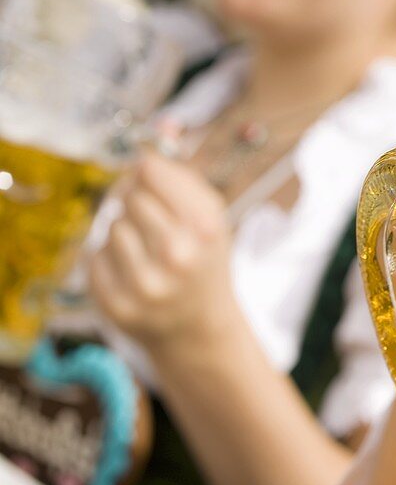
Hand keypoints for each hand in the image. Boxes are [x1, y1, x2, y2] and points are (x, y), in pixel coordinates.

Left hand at [89, 151, 237, 360]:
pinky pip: (95, 256)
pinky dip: (110, 260)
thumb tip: (141, 154)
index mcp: (206, 229)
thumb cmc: (204, 262)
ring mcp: (145, 284)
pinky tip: (133, 274)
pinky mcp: (116, 305)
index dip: (147, 171)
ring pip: (112, 227)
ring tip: (147, 254)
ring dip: (125, 233)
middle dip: (138, 204)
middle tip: (154, 223)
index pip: (151, 171)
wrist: (198, 329)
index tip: (149, 176)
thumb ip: (182, 180)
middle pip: (131, 197)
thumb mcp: (212, 220)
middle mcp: (177, 256)